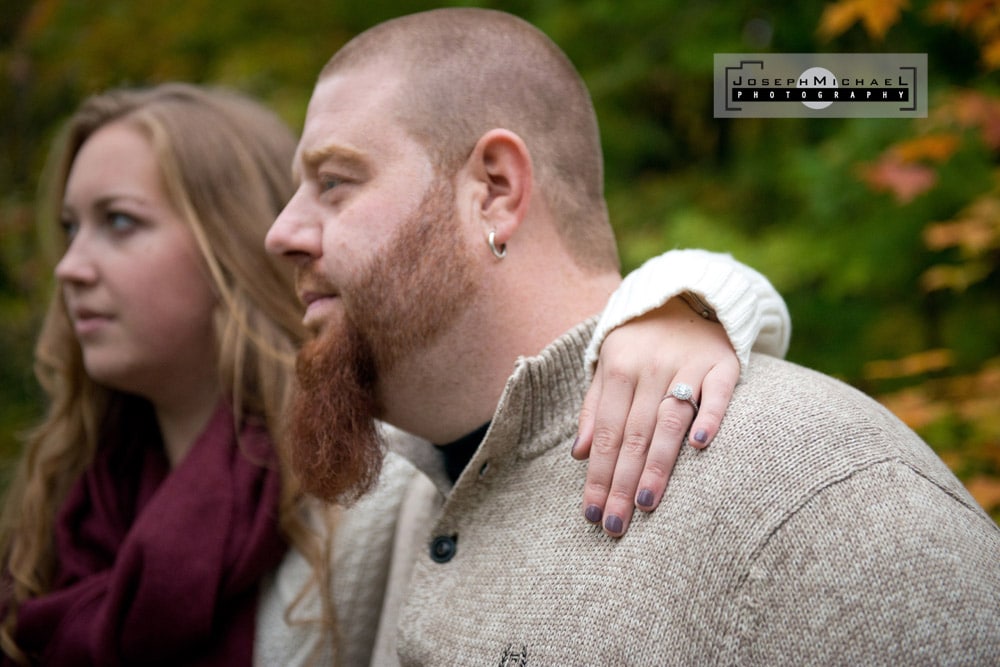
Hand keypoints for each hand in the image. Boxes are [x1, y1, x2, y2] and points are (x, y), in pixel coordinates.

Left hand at [573, 296, 739, 536]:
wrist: (688, 294)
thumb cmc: (641, 343)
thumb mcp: (608, 366)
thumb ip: (593, 408)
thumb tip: (578, 454)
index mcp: (618, 368)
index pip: (605, 432)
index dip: (596, 475)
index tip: (591, 513)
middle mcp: (650, 366)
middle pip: (633, 434)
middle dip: (621, 483)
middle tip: (614, 526)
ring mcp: (688, 363)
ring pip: (669, 420)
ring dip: (658, 464)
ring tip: (645, 502)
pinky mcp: (723, 363)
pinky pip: (718, 392)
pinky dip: (709, 416)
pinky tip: (700, 446)